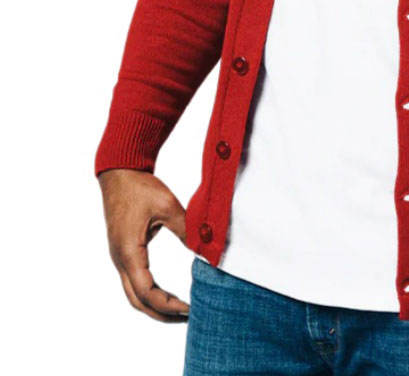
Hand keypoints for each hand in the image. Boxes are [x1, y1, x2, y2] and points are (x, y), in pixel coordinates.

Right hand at [98, 168, 189, 321]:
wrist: (119, 172)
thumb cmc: (141, 187)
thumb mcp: (167, 206)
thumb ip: (186, 229)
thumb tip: (207, 250)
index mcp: (128, 252)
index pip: (147, 292)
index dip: (168, 305)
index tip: (190, 309)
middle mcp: (120, 260)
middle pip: (137, 301)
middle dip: (162, 313)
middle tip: (189, 317)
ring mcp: (120, 257)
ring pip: (134, 294)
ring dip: (155, 306)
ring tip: (180, 310)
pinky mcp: (124, 251)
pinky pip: (134, 281)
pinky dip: (150, 293)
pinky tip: (167, 294)